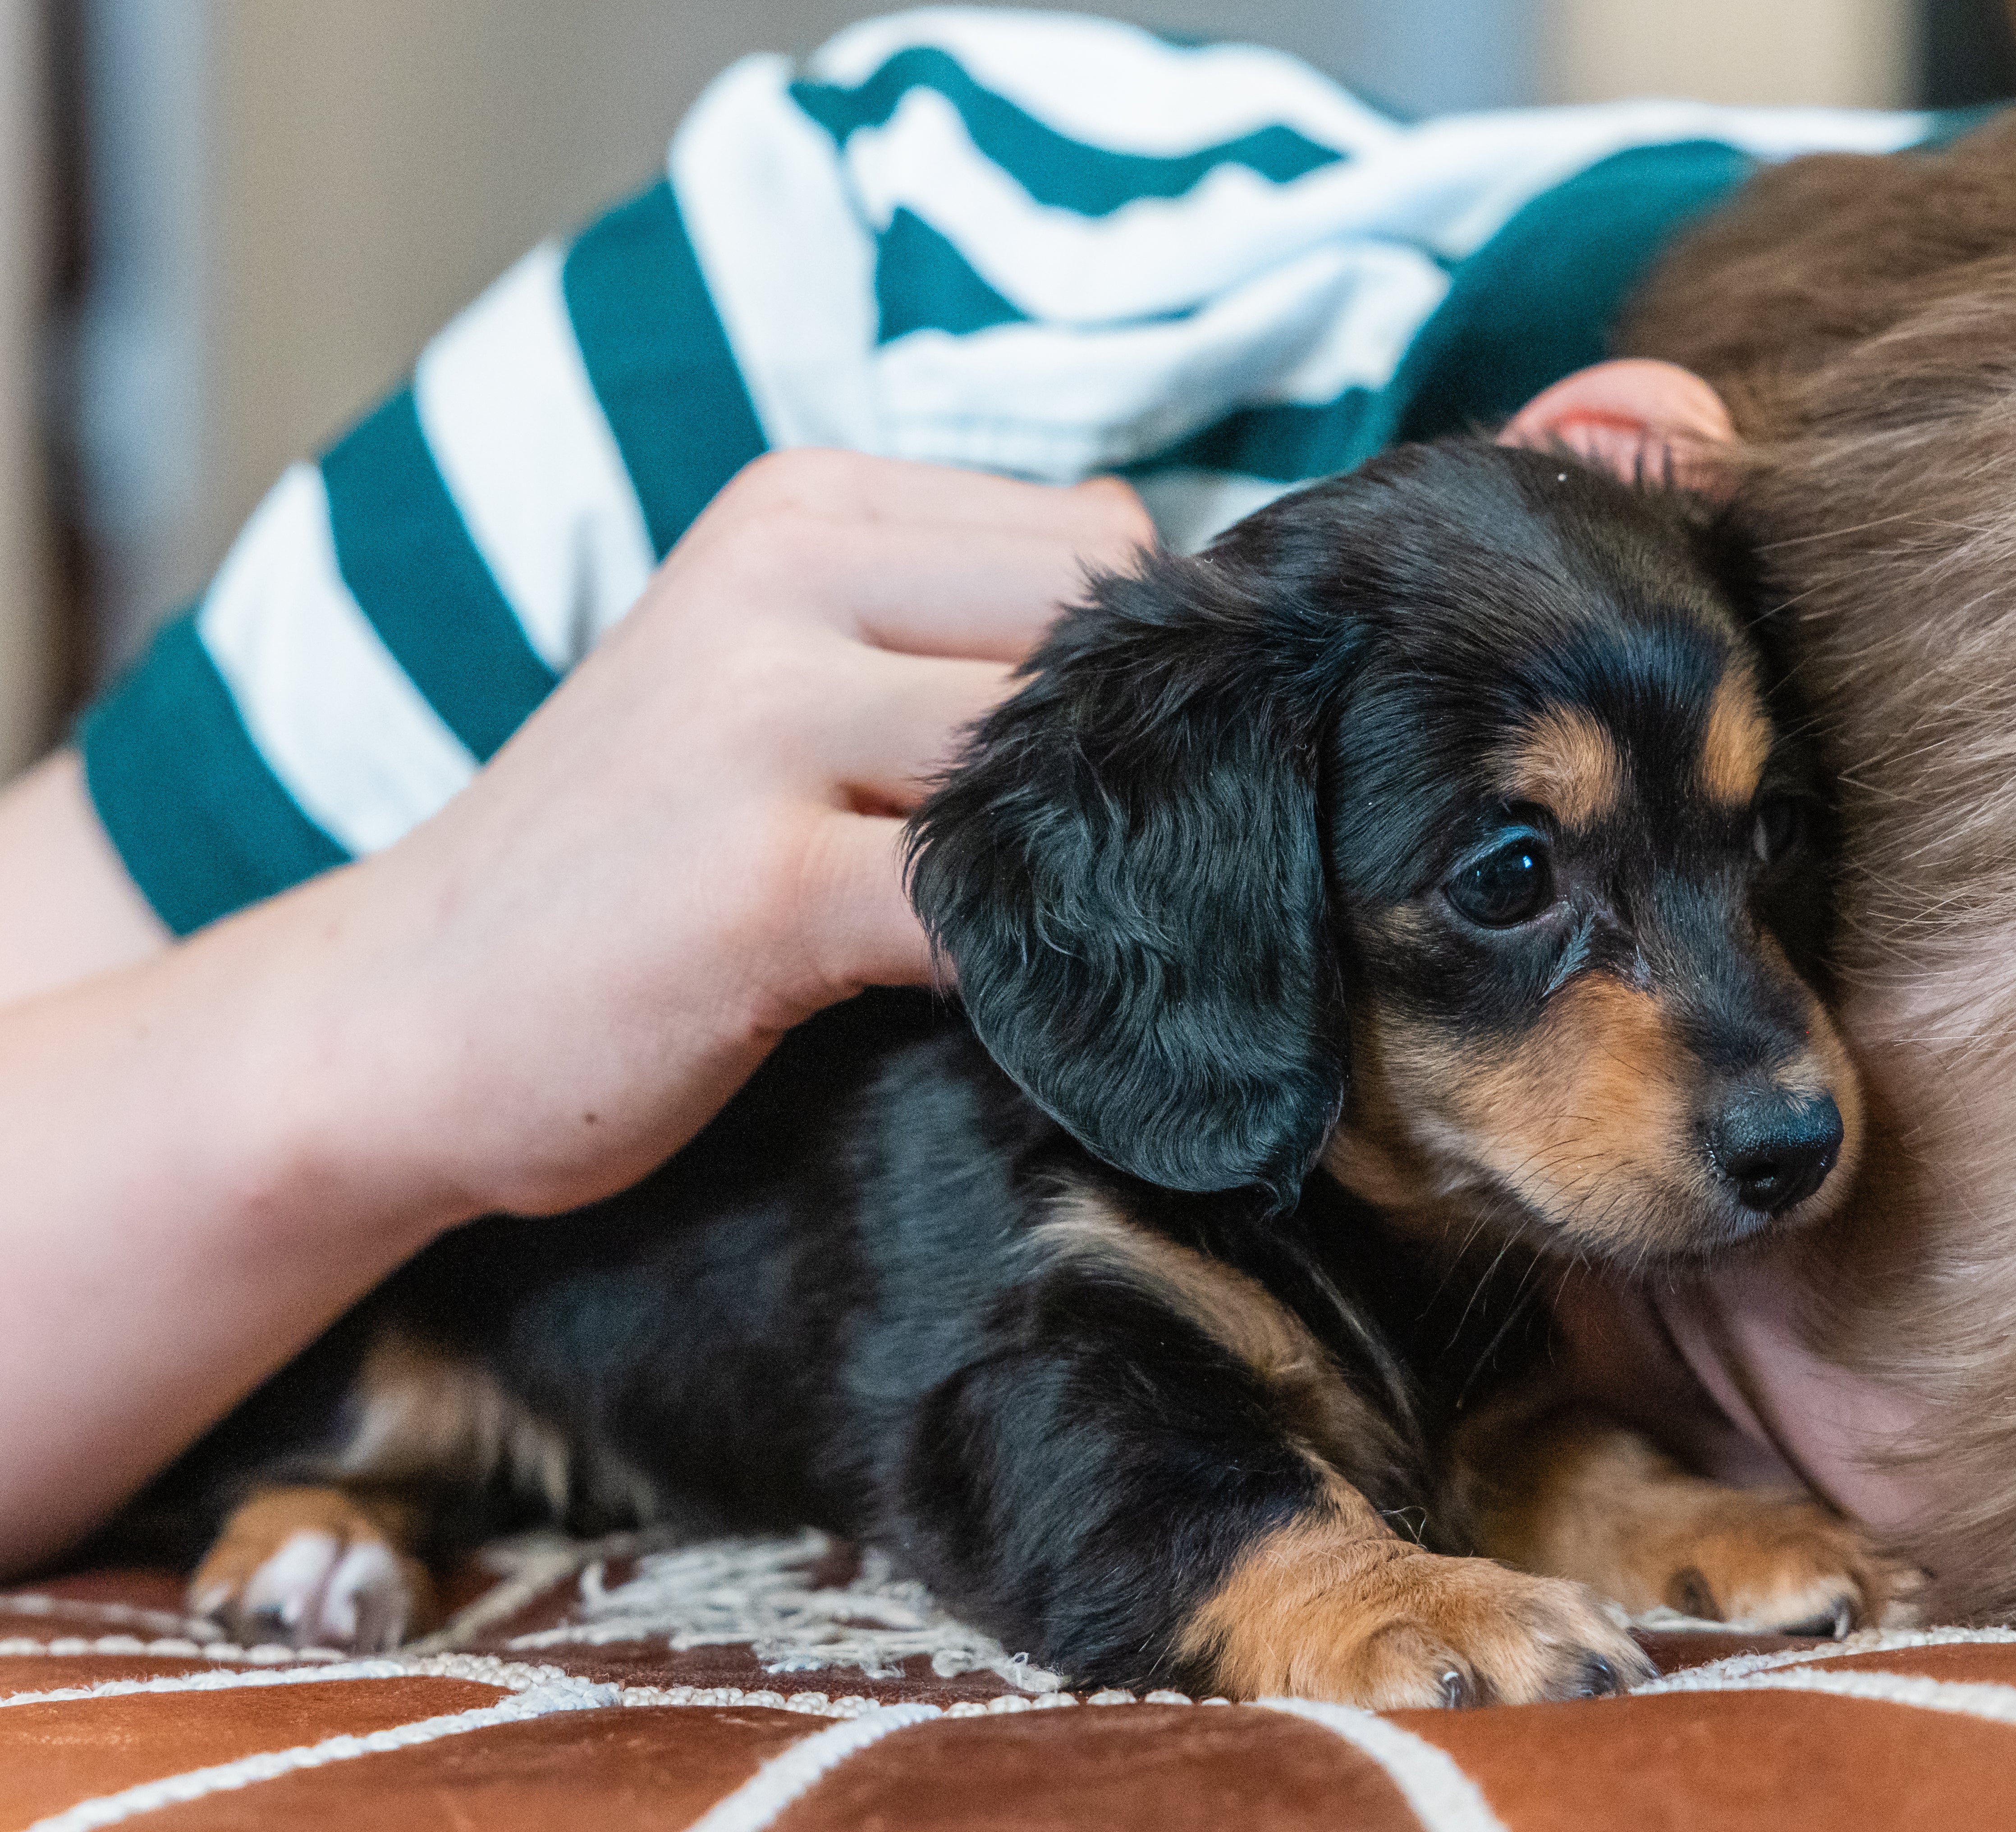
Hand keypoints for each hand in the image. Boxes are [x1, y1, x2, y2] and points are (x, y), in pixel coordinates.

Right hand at [305, 452, 1153, 1219]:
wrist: (396, 1011)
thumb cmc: (626, 853)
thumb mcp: (765, 670)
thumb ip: (939, 631)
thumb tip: (1168, 633)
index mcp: (800, 507)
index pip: (1093, 539)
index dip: (1137, 670)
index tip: (1107, 773)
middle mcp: (783, 576)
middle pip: (1096, 635)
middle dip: (1135, 754)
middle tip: (1115, 865)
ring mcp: (762, 723)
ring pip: (1053, 755)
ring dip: (1100, 856)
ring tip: (1079, 933)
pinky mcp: (762, 883)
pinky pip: (991, 899)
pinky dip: (1045, 959)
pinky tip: (1035, 1005)